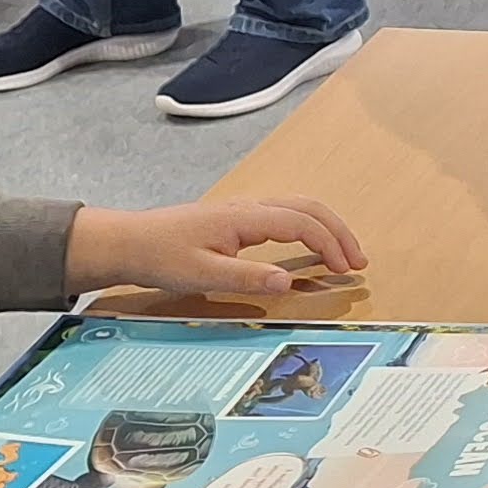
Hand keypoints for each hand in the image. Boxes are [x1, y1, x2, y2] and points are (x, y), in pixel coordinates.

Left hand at [66, 196, 366, 295]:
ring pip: (297, 207)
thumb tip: (288, 280)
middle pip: (307, 207)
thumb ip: (246, 277)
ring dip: (325, 227)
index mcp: (243, 218)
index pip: (300, 223)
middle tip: (359, 261)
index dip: (329, 244)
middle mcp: (248, 207)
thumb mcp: (201, 274)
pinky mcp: (236, 219)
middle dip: (338, 231)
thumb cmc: (161, 257)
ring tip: (344, 255)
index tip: (346, 269)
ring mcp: (242, 210)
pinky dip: (308, 226)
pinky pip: (284, 213)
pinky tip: (310, 246)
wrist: (128, 242)